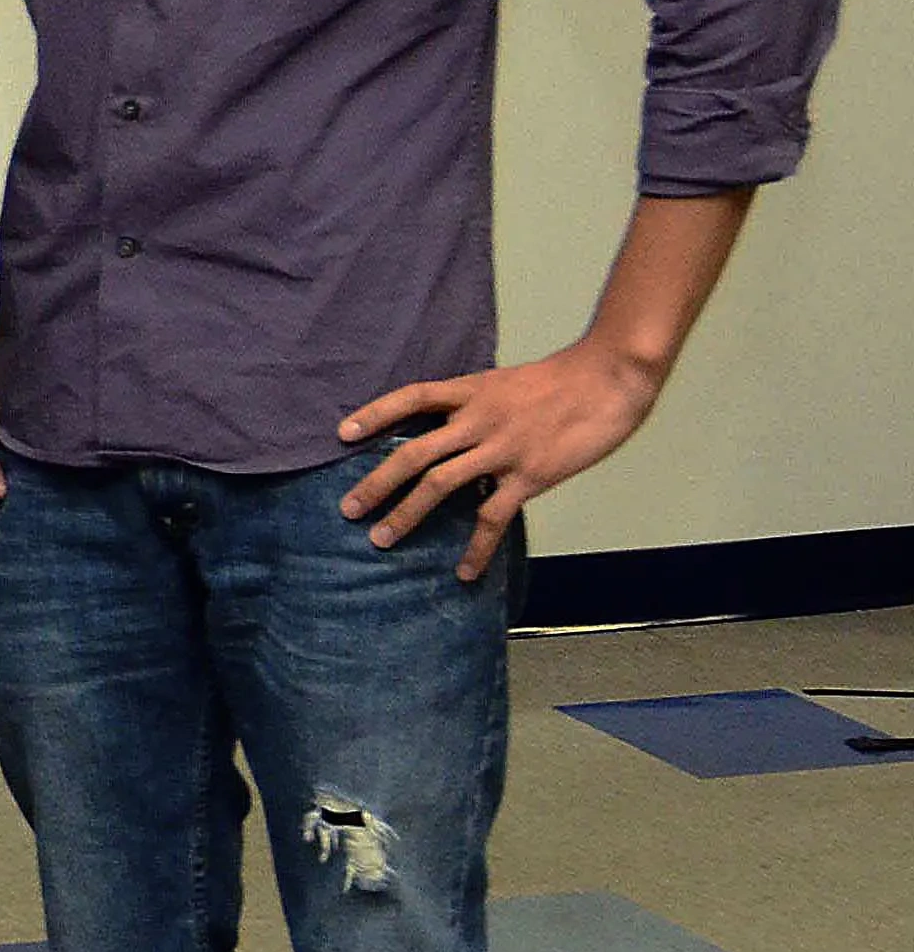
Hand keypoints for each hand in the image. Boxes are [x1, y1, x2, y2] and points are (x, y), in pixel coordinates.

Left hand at [339, 336, 661, 581]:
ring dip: (406, 515)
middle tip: (348, 509)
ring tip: (380, 539)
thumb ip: (476, 404)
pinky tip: (463, 571)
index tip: (341, 434)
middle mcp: (477, 419)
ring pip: (440, 485)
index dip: (374, 414)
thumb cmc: (562, 380)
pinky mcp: (529, 476)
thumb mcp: (507, 382)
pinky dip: (476, 548)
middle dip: (376, 483)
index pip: (410, 397)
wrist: (610, 379)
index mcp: (471, 391)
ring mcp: (501, 449)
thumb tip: (451, 428)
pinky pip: (493, 518)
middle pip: (413, 452)